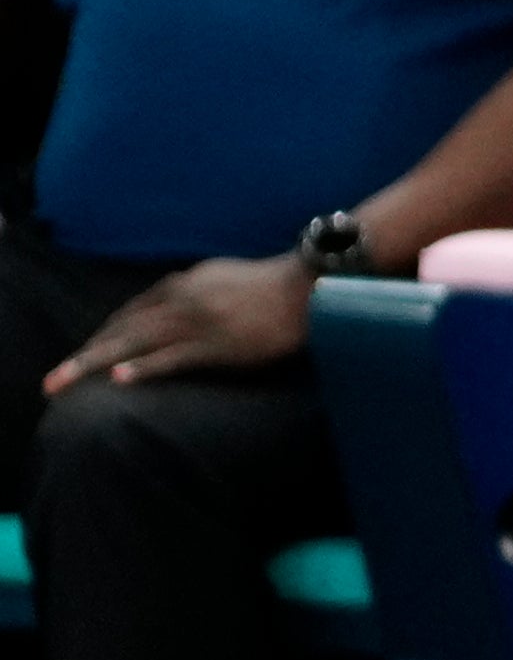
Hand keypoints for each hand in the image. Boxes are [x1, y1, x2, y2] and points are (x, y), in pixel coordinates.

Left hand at [54, 254, 318, 393]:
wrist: (311, 284)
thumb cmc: (273, 284)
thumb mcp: (223, 277)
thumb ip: (196, 289)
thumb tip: (177, 305)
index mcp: (183, 284)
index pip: (130, 312)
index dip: (103, 335)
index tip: (85, 357)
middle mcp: (182, 300)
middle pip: (122, 330)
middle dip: (84, 355)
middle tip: (54, 382)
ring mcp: (199, 322)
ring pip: (136, 343)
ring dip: (96, 364)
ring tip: (67, 382)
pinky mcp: (219, 343)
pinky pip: (173, 357)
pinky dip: (144, 367)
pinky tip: (120, 379)